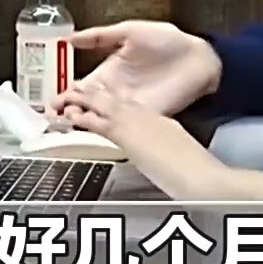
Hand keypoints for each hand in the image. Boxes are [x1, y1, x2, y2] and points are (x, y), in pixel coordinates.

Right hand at [48, 20, 220, 118]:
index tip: (53, 99)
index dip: (66, 94)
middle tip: (55, 113)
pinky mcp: (146, 115)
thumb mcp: (130, 31)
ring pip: (101, 118)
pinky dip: (107, 126)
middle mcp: (116, 92)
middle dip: (69, 111)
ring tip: (69, 118)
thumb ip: (100, 36)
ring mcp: (130, 106)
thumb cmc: (168, 41)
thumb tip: (71, 38)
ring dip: (84, 119)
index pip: (82, 87)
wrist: (199, 58)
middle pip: (86, 107)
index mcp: (109, 72)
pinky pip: (123, 125)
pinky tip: (94, 125)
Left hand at [61, 79, 223, 201]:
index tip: (96, 96)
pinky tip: (70, 116)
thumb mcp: (175, 145)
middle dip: (91, 94)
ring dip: (81, 100)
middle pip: (111, 98)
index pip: (126, 103)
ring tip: (64, 98)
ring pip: (101, 104)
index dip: (108, 99)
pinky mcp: (125, 135)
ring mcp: (133, 122)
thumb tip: (151, 147)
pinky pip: (97, 122)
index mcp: (156, 116)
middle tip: (74, 90)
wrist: (198, 173)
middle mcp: (143, 114)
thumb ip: (160, 140)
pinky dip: (83, 118)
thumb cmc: (192, 166)